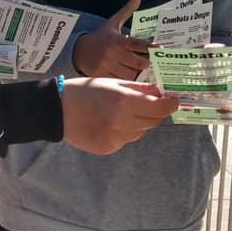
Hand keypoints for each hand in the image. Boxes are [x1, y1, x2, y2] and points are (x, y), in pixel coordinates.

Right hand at [60, 77, 178, 155]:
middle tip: (148, 104)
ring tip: (121, 113)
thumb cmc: (85, 91)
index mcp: (124, 101)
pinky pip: (125, 140)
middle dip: (154, 112)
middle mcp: (122, 122)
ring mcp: (115, 138)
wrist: (57, 110)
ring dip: (138, 123)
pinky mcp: (108, 148)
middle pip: (153, 122)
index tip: (174, 101)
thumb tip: (160, 93)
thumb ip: (138, 89)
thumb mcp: (112, 82)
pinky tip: (108, 123)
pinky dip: (123, 132)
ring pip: (140, 132)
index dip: (170, 104)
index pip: (159, 108)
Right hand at [72, 0, 151, 77]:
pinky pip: (119, 81)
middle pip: (137, 62)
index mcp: (117, 40)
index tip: (160, 48)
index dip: (149, 46)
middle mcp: (112, 53)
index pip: (136, 43)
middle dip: (146, 64)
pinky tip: (132, 80)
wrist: (79, 51)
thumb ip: (127, 10)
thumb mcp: (113, 22)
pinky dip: (127, 81)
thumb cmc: (101, 36)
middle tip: (152, 63)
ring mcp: (107, 66)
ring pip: (130, 74)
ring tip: (143, 72)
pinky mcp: (102, 76)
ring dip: (138, 74)